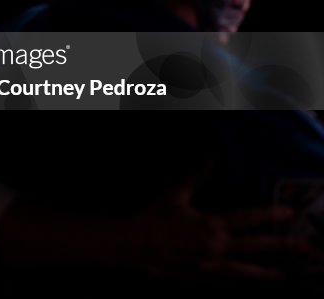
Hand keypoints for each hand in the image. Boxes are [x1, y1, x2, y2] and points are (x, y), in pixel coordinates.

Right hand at [125, 171, 302, 280]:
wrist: (135, 246)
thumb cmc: (155, 218)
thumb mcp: (176, 194)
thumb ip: (197, 176)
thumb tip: (212, 155)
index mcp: (212, 224)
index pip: (247, 218)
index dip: (269, 215)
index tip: (289, 212)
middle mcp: (218, 246)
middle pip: (256, 248)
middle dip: (282, 247)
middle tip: (304, 248)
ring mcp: (212, 267)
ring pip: (246, 272)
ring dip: (267, 275)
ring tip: (284, 278)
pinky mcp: (202, 279)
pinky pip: (227, 284)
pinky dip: (241, 286)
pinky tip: (250, 287)